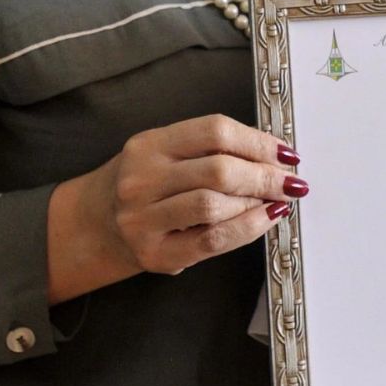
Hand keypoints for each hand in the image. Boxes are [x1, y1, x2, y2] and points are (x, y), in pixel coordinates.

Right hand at [86, 115, 304, 276]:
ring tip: (276, 199)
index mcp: (149, 145)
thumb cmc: (142, 185)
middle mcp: (142, 179)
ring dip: (257, 201)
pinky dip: (247, 228)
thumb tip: (272, 153)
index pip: (214, 131)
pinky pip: (212, 240)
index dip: (258, 141)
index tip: (285, 151)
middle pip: (219, 170)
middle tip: (290, 180)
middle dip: (265, 175)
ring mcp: (144, 219)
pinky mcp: (155, 253)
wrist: (94, 225)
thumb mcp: (164, 153)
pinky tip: (265, 219)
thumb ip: (209, 149)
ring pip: (215, 206)